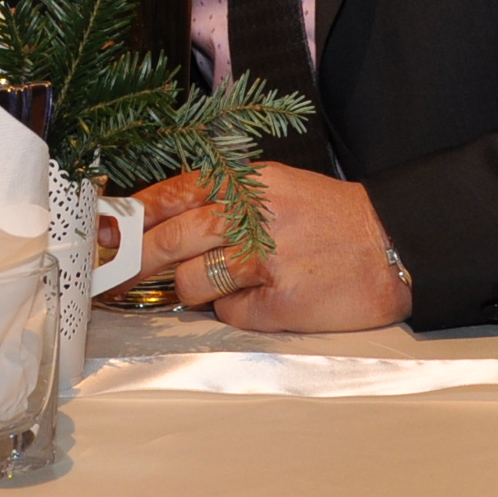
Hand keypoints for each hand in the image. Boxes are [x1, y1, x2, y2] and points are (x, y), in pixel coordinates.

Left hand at [134, 163, 413, 333]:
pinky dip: (236, 312)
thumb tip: (154, 225)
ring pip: (191, 282)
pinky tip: (264, 299)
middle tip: (115, 278)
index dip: (130, 218)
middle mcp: (254, 214)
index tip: (103, 234)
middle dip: (134, 263)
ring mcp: (268, 259)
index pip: (172, 194)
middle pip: (169, 240)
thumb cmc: (328, 221)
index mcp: (249, 182)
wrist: (394, 246)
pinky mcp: (282, 301)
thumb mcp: (275, 190)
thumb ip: (221, 200)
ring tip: (226, 283)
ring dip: (194, 290)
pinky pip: (229, 315)